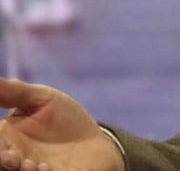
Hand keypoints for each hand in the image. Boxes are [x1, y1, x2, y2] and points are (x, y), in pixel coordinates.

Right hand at [0, 78, 123, 170]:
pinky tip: (48, 168)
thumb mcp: (41, 99)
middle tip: (12, 157)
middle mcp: (14, 158)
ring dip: (21, 170)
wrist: (94, 142)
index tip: (2, 131)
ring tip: (29, 164)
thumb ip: (14, 91)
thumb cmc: (64, 119)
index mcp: (5, 137)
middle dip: (4, 159)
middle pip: (3, 160)